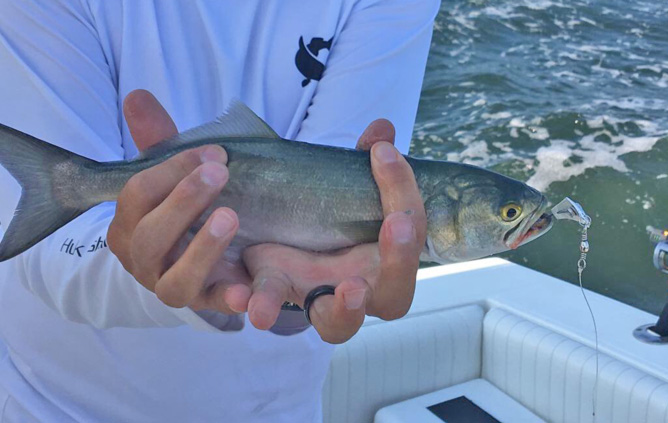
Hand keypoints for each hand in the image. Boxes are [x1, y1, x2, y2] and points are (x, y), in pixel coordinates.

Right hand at [107, 90, 250, 313]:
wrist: (203, 257)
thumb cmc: (183, 207)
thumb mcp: (172, 174)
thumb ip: (158, 139)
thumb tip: (137, 95)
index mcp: (127, 224)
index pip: (137, 195)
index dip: (172, 171)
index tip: (213, 152)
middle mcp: (142, 260)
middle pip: (150, 237)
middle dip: (184, 201)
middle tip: (221, 172)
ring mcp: (171, 286)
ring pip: (174, 281)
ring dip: (202, 249)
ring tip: (230, 217)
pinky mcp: (206, 304)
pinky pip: (214, 308)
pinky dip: (229, 301)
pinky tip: (246, 292)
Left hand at [243, 121, 426, 342]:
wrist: (283, 238)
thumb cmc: (333, 217)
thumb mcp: (349, 187)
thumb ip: (365, 163)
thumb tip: (382, 129)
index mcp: (389, 259)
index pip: (412, 231)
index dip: (404, 192)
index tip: (383, 153)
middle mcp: (364, 289)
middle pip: (395, 296)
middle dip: (399, 260)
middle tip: (395, 225)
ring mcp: (322, 299)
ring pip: (341, 323)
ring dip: (347, 309)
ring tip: (349, 290)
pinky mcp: (279, 290)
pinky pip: (275, 303)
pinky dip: (266, 303)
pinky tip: (255, 305)